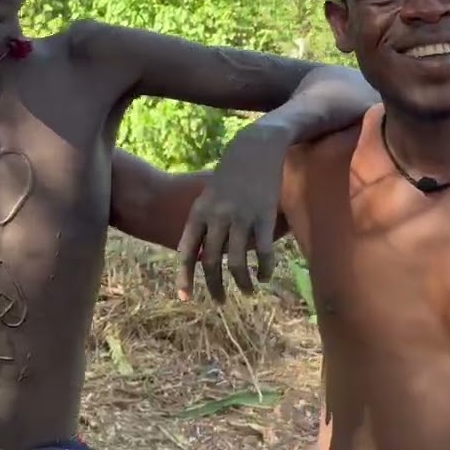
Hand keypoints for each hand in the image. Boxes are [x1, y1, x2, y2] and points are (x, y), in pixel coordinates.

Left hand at [176, 122, 287, 303]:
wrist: (255, 147)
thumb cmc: (230, 172)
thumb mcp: (208, 194)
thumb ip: (204, 221)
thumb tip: (200, 252)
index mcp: (199, 212)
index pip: (186, 252)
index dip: (184, 277)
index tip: (185, 297)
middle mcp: (216, 217)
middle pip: (211, 263)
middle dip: (214, 287)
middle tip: (219, 302)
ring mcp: (240, 218)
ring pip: (236, 263)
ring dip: (241, 284)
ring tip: (246, 292)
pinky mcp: (263, 217)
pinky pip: (262, 253)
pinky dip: (263, 269)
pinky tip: (264, 277)